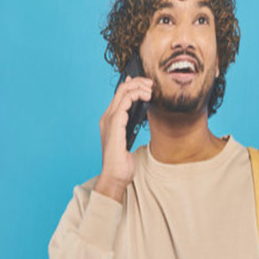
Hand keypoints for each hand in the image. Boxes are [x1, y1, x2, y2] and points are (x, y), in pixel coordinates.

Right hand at [94, 73, 152, 200]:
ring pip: (123, 94)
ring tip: (150, 92)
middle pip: (121, 89)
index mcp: (110, 119)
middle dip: (138, 83)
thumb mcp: (129, 137)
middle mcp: (107, 117)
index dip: (133, 84)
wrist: (115, 176)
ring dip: (139, 89)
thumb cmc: (122, 161)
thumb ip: (131, 123)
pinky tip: (144, 99)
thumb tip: (139, 110)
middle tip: (152, 85)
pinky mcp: (114, 127)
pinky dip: (134, 98)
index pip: (120, 93)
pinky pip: (123, 105)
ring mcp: (109, 121)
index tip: (147, 84)